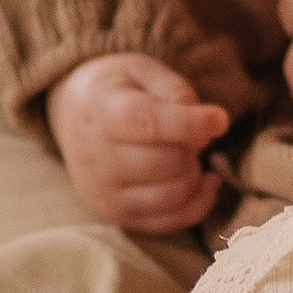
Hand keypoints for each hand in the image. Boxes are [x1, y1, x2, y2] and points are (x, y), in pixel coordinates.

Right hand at [48, 53, 229, 235]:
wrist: (74, 115)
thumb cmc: (118, 90)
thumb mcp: (143, 70)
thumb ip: (177, 92)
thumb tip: (210, 128)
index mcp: (102, 111)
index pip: (149, 124)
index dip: (191, 124)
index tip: (219, 119)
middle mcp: (96, 158)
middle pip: (168, 162)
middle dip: (192, 147)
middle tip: (188, 133)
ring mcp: (104, 192)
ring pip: (174, 195)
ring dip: (194, 174)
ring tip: (186, 154)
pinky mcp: (117, 215)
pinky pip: (171, 222)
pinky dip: (199, 202)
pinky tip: (203, 180)